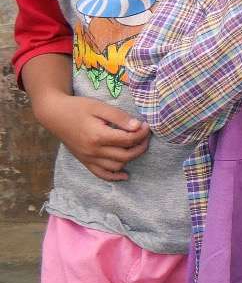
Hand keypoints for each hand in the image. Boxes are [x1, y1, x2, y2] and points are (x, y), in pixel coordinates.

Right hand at [34, 93, 149, 180]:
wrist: (54, 114)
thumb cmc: (77, 107)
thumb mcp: (100, 107)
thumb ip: (119, 117)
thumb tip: (138, 126)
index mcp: (98, 136)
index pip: (128, 140)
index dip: (142, 133)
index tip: (147, 126)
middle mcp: (93, 151)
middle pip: (126, 155)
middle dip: (141, 146)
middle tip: (145, 136)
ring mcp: (88, 158)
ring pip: (116, 166)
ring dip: (131, 158)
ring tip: (137, 146)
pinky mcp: (84, 161)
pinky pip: (101, 174)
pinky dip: (114, 176)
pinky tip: (125, 174)